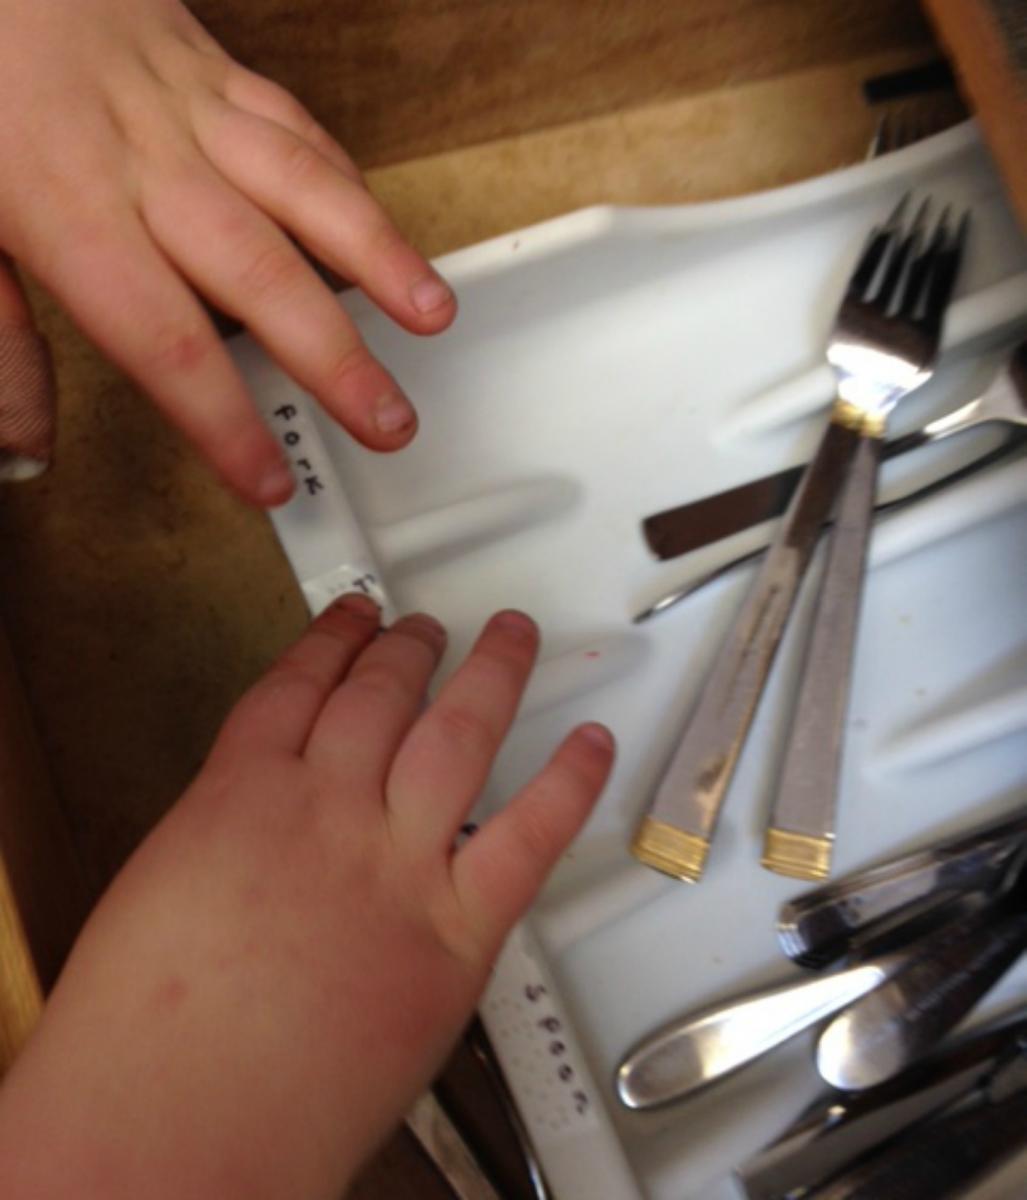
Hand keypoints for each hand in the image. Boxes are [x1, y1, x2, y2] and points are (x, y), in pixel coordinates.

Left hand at [0, 0, 455, 502]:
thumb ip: (0, 344)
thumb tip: (24, 448)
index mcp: (69, 210)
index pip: (165, 342)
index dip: (223, 421)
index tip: (267, 479)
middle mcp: (147, 163)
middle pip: (260, 274)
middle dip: (335, 359)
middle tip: (388, 422)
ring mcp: (191, 110)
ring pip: (302, 189)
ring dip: (377, 259)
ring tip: (430, 318)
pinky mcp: (216, 72)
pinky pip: (297, 129)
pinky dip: (346, 184)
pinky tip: (380, 232)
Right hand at [0, 596, 613, 1199]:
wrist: (174, 1128)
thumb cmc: (145, 1040)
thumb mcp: (161, 893)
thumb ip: (228, 840)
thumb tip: (259, 821)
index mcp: (240, 794)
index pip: (299, 685)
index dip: (333, 640)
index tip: (354, 618)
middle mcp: (326, 808)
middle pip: (380, 693)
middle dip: (409, 647)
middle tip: (428, 626)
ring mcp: (396, 861)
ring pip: (458, 732)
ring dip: (492, 673)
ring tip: (510, 637)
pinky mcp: (456, 931)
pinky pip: (531, 835)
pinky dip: (569, 783)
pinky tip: (590, 745)